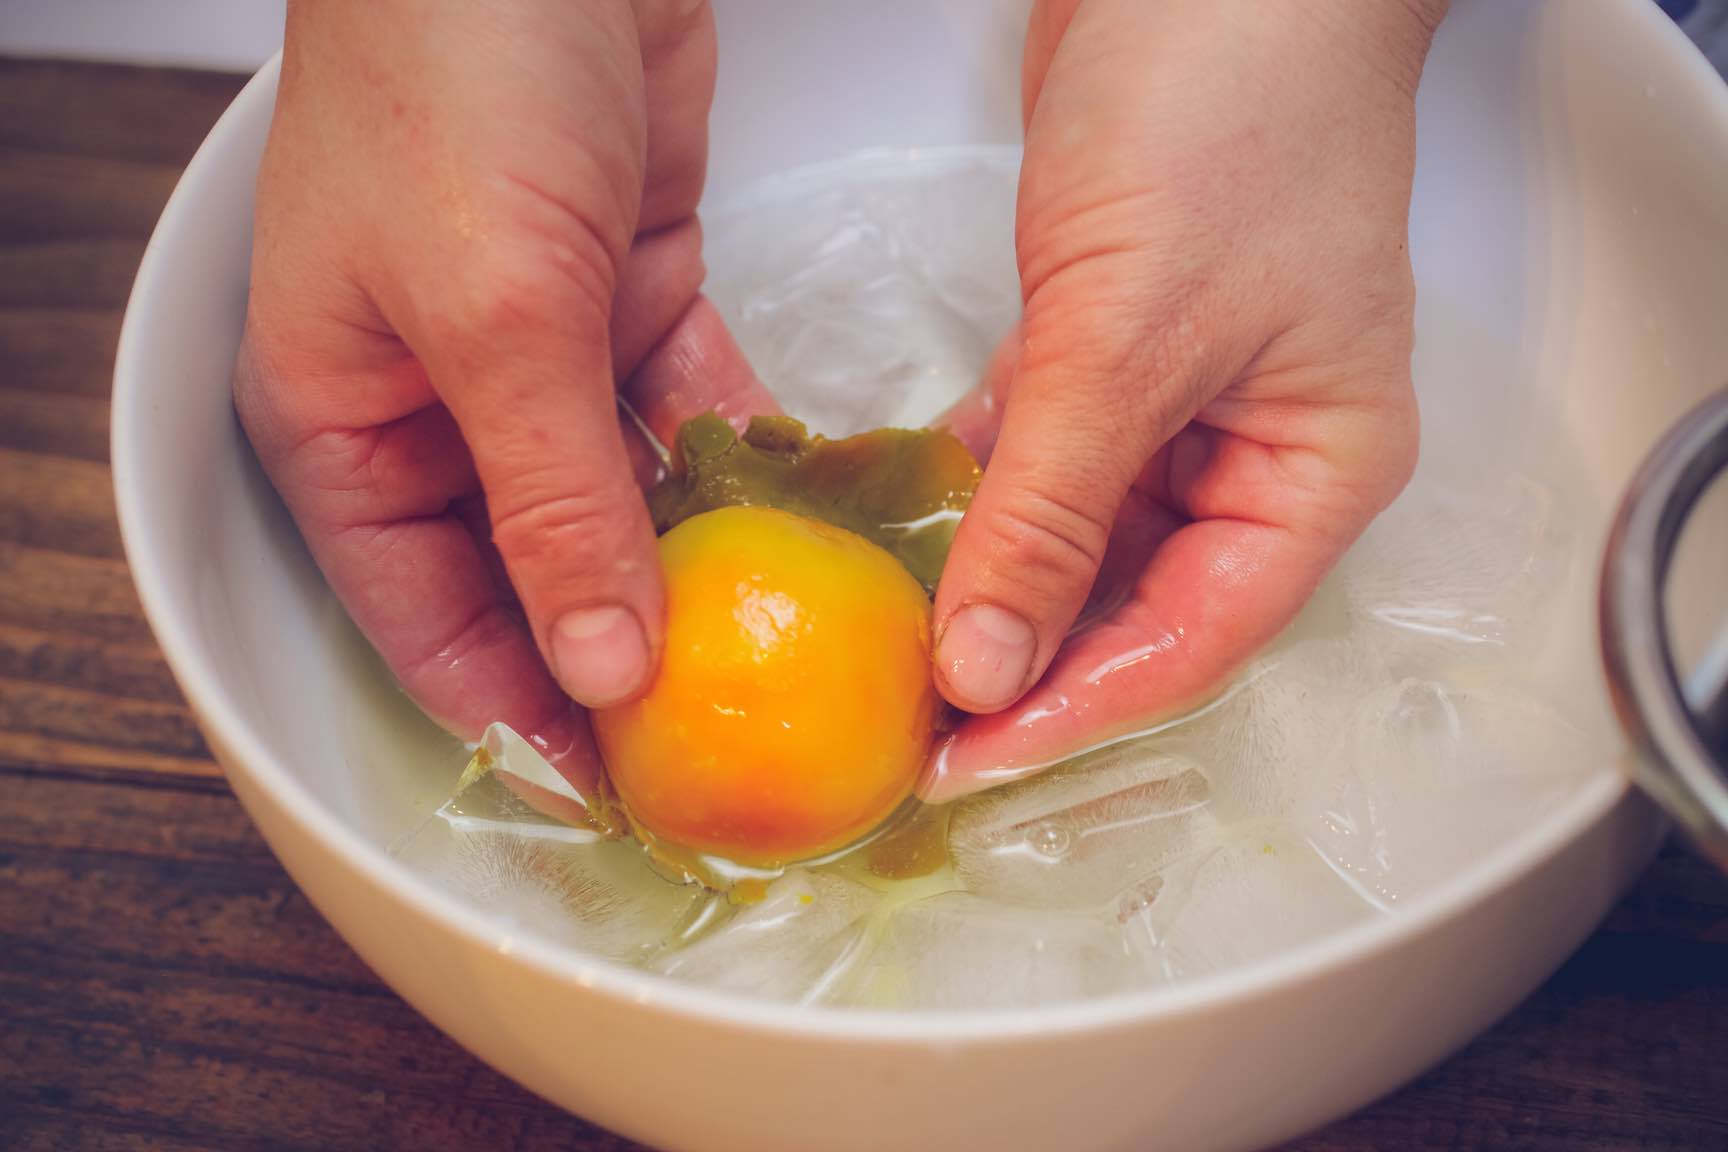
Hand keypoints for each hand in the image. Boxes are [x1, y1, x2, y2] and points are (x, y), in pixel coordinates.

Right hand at [236, 0, 774, 786]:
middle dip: (625, 648)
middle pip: (535, 576)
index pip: (431, 622)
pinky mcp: (632, 295)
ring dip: (698, 563)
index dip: (518, 716)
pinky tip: (803, 518)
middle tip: (726, 731)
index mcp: (347, 426)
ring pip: (624, 502)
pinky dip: (738, 459)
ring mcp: (543, 353)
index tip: (616, 790)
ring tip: (787, 647)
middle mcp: (440, 405)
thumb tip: (602, 665)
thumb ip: (552, 505)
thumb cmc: (451, 79)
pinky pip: (689, 413)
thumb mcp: (497, 322)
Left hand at [926, 0, 1446, 799]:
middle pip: (1134, 606)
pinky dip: (979, 495)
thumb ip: (1053, 511)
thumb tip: (988, 662)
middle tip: (914, 725)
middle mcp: (1256, 454)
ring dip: (992, 586)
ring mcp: (1181, 404)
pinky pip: (1041, 461)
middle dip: (1026, 665)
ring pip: (1081, 540)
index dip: (1075, 712)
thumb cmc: (1230, 111)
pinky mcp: (1109, 354)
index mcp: (1315, 472)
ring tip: (894, 651)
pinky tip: (908, 535)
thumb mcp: (1128, 339)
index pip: (1192, 641)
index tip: (968, 758)